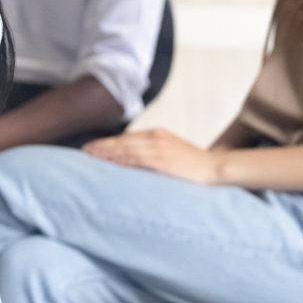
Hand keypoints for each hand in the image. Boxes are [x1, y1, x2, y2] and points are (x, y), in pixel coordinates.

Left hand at [83, 128, 222, 184]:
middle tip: (85, 150)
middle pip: (122, 141)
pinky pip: (135, 159)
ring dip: (106, 152)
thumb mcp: (172, 154)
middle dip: (103, 146)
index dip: (110, 143)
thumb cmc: (195, 165)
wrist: (217, 168)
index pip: (127, 138)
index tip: (95, 147)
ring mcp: (158, 149)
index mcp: (158, 134)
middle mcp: (156, 138)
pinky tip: (108, 162)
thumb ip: (154, 155)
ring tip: (90, 155)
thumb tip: (134, 161)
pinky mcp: (161, 161)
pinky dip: (119, 159)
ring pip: (125, 149)